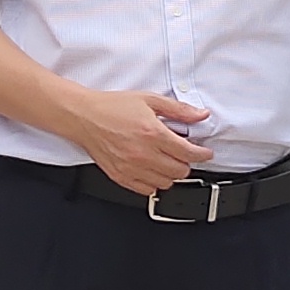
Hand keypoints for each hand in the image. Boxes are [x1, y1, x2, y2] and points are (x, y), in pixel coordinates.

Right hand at [65, 86, 214, 195]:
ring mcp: (132, 168)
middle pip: (180, 171)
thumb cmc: (112, 107)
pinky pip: (147, 190)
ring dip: (171, 173)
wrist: (84, 117)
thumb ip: (178, 110)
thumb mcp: (149, 100)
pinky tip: (152, 169)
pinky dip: (154, 182)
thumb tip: (200, 115)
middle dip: (187, 163)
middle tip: (183, 153)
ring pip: (166, 183)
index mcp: (153, 134)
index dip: (203, 154)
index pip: (189, 153)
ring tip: (166, 160)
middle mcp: (144, 154)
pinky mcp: (121, 176)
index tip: (205, 153)